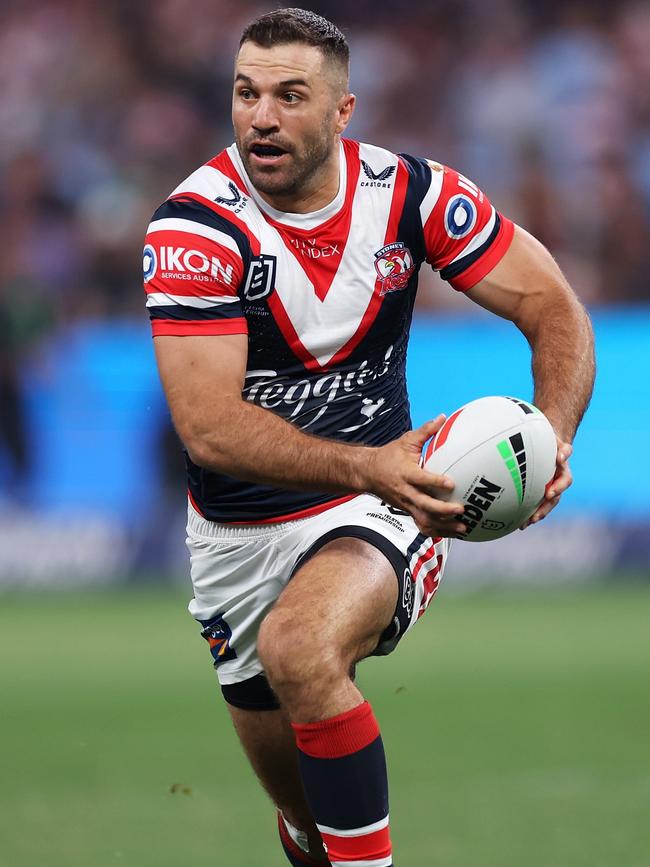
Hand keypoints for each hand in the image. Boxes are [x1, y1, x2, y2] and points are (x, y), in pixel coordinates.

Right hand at [363, 415, 465, 537]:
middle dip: (443, 510)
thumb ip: (426, 431)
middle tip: (460, 509)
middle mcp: (406, 491)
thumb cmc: (388, 456)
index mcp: (406, 473)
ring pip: (425, 519)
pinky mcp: (407, 511)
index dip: (435, 482)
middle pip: (424, 505)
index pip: (421, 479)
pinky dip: (437, 531)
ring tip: (462, 527)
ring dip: (444, 526)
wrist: (367, 473)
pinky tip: (452, 532)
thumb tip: (442, 418)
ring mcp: (406, 504)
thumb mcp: (405, 441)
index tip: (451, 483)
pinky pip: (422, 524)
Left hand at [521, 437, 572, 528]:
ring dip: (539, 514)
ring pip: (546, 504)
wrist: (544, 441)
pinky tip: (520, 523)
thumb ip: (561, 446)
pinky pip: (536, 504)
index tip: (549, 493)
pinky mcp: (540, 491)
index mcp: (562, 468)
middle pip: (555, 496)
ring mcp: (549, 486)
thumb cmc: (547, 438)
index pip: (565, 479)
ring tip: (528, 522)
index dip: (559, 486)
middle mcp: (557, 480)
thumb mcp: (553, 438)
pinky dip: (530, 514)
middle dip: (546, 506)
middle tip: (536, 515)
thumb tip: (562, 457)